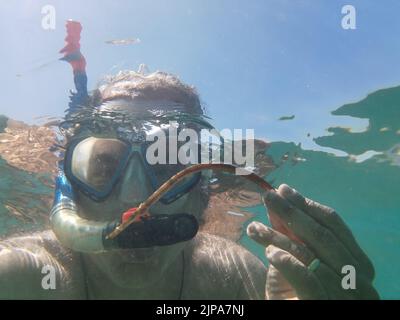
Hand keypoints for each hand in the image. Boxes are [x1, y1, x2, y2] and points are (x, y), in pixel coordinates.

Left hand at [247, 184, 378, 299]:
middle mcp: (359, 277)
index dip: (306, 205)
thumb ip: (290, 233)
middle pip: (322, 235)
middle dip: (291, 213)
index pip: (333, 224)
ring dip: (279, 237)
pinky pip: (306, 279)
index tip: (283, 190)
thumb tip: (275, 201)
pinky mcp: (323, 306)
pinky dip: (287, 262)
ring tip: (255, 227)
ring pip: (310, 255)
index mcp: (357, 261)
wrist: (293, 316)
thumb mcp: (295, 258)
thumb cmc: (297, 291)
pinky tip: (268, 252)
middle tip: (269, 197)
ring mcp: (347, 294)